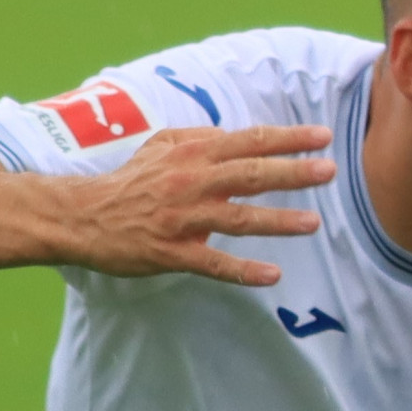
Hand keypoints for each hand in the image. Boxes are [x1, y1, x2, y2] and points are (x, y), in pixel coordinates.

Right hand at [59, 124, 333, 285]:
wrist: (82, 215)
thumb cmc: (130, 181)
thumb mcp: (160, 147)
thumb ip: (199, 138)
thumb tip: (234, 135)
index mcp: (192, 154)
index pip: (248, 141)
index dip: (287, 139)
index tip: (323, 136)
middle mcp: (191, 182)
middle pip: (249, 175)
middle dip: (291, 172)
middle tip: (329, 171)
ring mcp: (183, 218)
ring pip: (237, 219)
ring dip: (276, 221)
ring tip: (313, 223)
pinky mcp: (173, 252)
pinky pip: (213, 263)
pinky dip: (243, 270)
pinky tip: (272, 275)